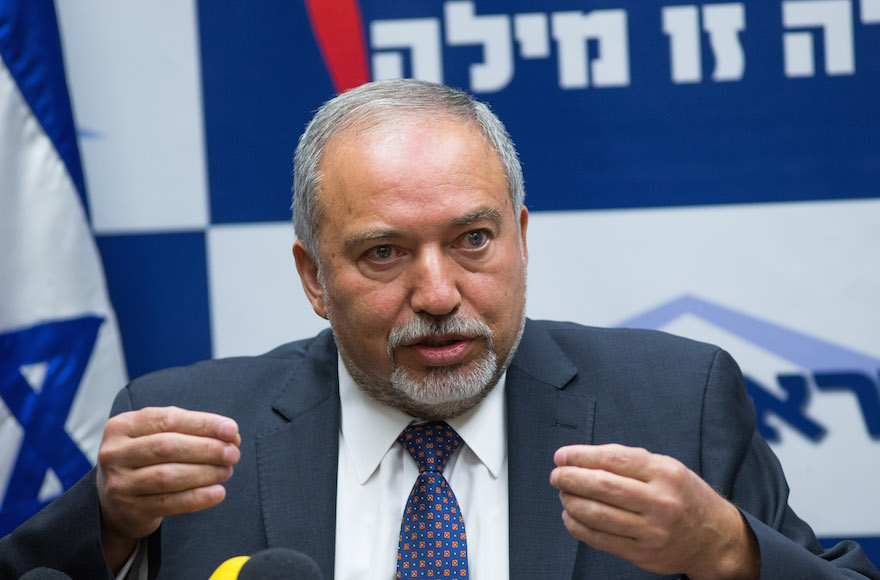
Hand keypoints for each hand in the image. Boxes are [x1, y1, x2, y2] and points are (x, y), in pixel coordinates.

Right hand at [96, 406, 240, 569]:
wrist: (115, 503)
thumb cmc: (146, 460)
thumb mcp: (157, 437)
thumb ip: (190, 431)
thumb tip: (231, 434)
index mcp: (123, 425)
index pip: (168, 419)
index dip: (203, 423)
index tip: (231, 430)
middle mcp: (115, 453)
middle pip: (167, 446)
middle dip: (207, 449)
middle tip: (233, 453)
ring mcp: (119, 482)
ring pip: (168, 475)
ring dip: (205, 473)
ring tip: (227, 471)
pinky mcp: (129, 509)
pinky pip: (169, 503)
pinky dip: (197, 497)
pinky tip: (218, 492)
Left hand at [550, 444, 758, 579]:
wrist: (715, 537)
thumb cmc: (684, 496)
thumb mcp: (666, 468)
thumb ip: (629, 461)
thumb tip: (582, 457)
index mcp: (664, 472)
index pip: (613, 459)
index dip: (581, 456)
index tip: (562, 456)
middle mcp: (659, 501)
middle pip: (602, 486)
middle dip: (571, 478)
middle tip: (557, 476)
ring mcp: (652, 530)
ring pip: (597, 514)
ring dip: (571, 502)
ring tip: (564, 495)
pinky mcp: (643, 553)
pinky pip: (600, 539)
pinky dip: (578, 527)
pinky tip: (571, 517)